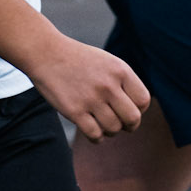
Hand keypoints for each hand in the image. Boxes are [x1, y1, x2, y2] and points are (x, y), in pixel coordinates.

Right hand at [27, 29, 149, 141]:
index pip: (143, 100)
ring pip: (114, 128)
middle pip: (133, 118)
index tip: (129, 110)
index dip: (140, 110)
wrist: (46, 53)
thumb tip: (137, 111)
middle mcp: (108, 85)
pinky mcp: (74, 111)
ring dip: (110, 131)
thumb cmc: (78, 60)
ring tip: (102, 123)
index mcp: (120, 70)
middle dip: (129, 126)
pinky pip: (95, 135)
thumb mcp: (107, 62)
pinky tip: (92, 129)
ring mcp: (91, 99)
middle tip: (121, 124)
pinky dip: (96, 137)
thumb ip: (123, 83)